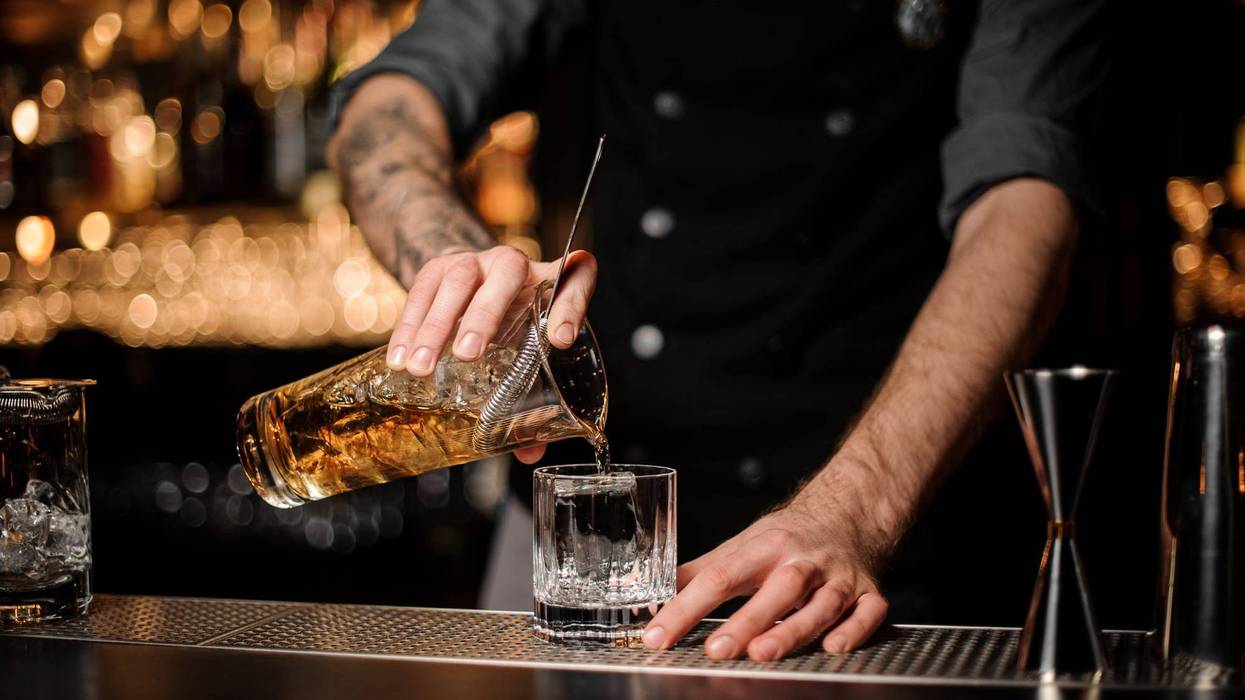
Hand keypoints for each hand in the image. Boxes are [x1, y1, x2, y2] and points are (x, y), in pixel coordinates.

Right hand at [387, 245, 596, 463]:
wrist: (474, 280)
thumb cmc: (511, 322)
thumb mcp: (528, 350)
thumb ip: (534, 396)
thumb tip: (530, 452)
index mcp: (551, 281)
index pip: (576, 277)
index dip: (571, 305)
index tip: (562, 340)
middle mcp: (516, 263)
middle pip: (507, 273)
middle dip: (486, 314)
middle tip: (468, 354)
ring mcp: (476, 260)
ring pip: (459, 279)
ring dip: (437, 324)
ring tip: (422, 366)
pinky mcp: (440, 265)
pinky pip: (422, 289)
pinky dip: (409, 326)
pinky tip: (399, 357)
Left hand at [641, 503, 888, 660]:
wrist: (848, 513)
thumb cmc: (786, 538)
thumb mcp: (740, 547)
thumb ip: (699, 573)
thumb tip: (650, 596)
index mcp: (765, 547)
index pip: (719, 576)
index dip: (686, 607)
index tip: (658, 635)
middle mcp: (803, 561)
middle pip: (777, 589)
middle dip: (748, 620)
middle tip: (717, 649)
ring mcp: (839, 577)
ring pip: (821, 604)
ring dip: (793, 629)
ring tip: (763, 653)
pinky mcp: (869, 593)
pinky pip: (868, 612)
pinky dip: (854, 629)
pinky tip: (834, 647)